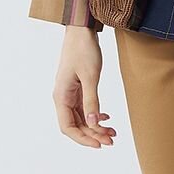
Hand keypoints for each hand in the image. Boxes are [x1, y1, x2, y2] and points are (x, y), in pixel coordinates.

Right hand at [52, 25, 116, 147]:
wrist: (81, 29)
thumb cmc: (84, 49)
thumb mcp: (91, 76)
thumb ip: (92, 100)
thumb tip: (93, 123)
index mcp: (61, 96)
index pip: (68, 127)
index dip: (83, 139)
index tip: (99, 144)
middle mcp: (63, 97)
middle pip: (76, 124)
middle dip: (93, 134)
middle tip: (112, 139)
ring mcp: (69, 92)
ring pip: (81, 116)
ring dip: (95, 125)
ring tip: (112, 131)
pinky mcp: (77, 86)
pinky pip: (84, 106)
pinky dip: (95, 113)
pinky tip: (106, 116)